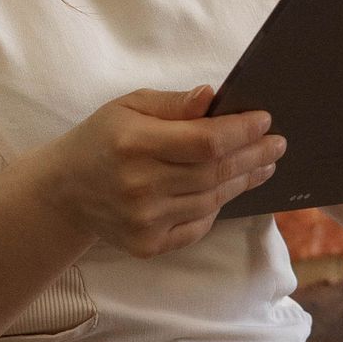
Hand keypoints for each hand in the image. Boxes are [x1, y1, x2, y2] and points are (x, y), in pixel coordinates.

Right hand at [36, 86, 286, 256]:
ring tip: (263, 164)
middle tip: (277, 145)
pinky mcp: (148, 244)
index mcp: (134, 144)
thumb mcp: (129, 106)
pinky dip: (217, 207)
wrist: (66, 191)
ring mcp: (144, 220)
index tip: (264, 121)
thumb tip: (212, 96)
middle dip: (253, 156)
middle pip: (215, 173)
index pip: (205, 141)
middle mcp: (140, 186)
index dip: (241, 132)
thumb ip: (173, 104)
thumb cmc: (102, 139)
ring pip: (212, 200)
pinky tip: (229, 189)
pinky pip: (198, 225)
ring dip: (244, 181)